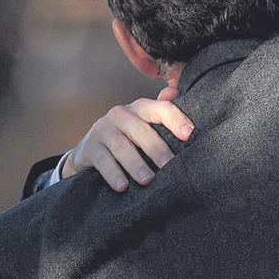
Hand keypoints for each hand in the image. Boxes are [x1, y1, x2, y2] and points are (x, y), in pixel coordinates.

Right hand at [64, 85, 194, 191]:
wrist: (90, 152)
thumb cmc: (128, 139)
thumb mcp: (145, 127)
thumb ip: (162, 114)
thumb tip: (175, 92)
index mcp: (140, 109)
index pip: (160, 108)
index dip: (176, 119)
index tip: (190, 134)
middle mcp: (120, 115)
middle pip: (141, 130)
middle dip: (157, 149)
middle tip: (169, 166)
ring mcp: (102, 130)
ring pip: (122, 146)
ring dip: (136, 164)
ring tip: (147, 180)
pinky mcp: (89, 148)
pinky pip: (102, 160)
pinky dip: (113, 174)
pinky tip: (122, 187)